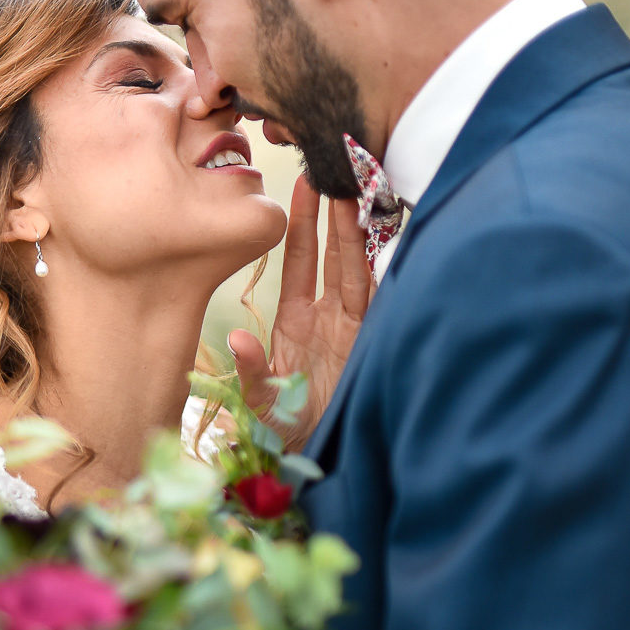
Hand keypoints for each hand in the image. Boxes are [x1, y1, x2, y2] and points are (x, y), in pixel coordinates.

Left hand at [232, 175, 373, 451]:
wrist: (319, 458)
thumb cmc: (286, 430)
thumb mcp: (262, 402)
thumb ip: (252, 372)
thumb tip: (241, 340)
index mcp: (297, 321)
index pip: (301, 260)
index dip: (303, 223)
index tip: (304, 185)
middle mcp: (329, 316)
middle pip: (335, 254)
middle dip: (337, 214)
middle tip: (336, 171)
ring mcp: (356, 327)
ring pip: (360, 269)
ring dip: (360, 233)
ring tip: (360, 193)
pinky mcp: (377, 340)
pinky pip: (382, 297)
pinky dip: (385, 268)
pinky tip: (388, 238)